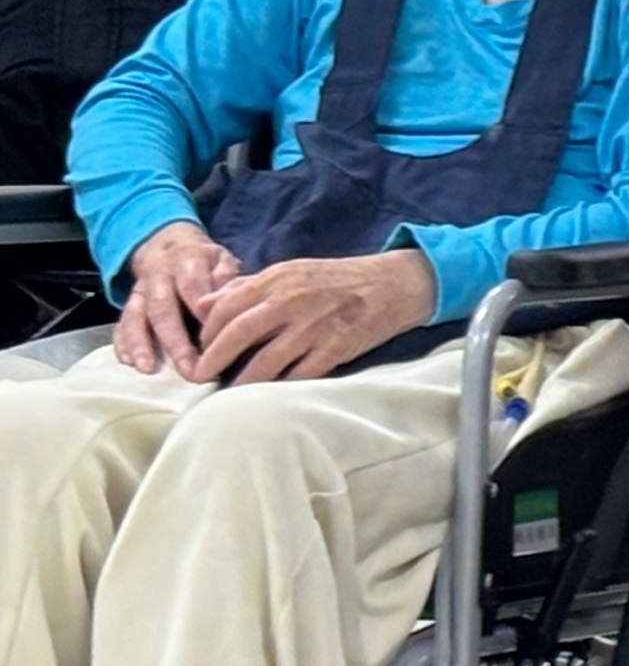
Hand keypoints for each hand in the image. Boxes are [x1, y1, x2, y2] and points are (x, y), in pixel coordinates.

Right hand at [112, 222, 240, 376]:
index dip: (203, 311)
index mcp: (187, 261)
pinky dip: (122, 342)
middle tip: (189, 369)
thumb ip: (227, 277)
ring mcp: (140, 291)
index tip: (217, 339)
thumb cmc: (204, 261)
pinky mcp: (129, 304)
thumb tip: (229, 301)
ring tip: (148, 368)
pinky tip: (128, 362)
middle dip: (175, 341)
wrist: (166, 244)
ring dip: (141, 344)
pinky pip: (121, 323)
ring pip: (136, 317)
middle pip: (163, 309)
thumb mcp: (221, 258)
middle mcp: (159, 277)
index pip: (193, 286)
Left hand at [185, 248, 438, 384]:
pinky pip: (300, 374)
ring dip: (243, 380)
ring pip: (266, 361)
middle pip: (237, 334)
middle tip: (199, 377)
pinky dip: (281, 386)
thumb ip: (245, 287)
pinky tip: (271, 394)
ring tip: (231, 392)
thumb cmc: (336, 279)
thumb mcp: (288, 272)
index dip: (206, 333)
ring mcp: (314, 326)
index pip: (225, 308)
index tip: (198, 351)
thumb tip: (202, 304)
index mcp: (275, 280)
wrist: (392, 284)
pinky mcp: (336, 347)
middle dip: (212, 359)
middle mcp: (290, 301)